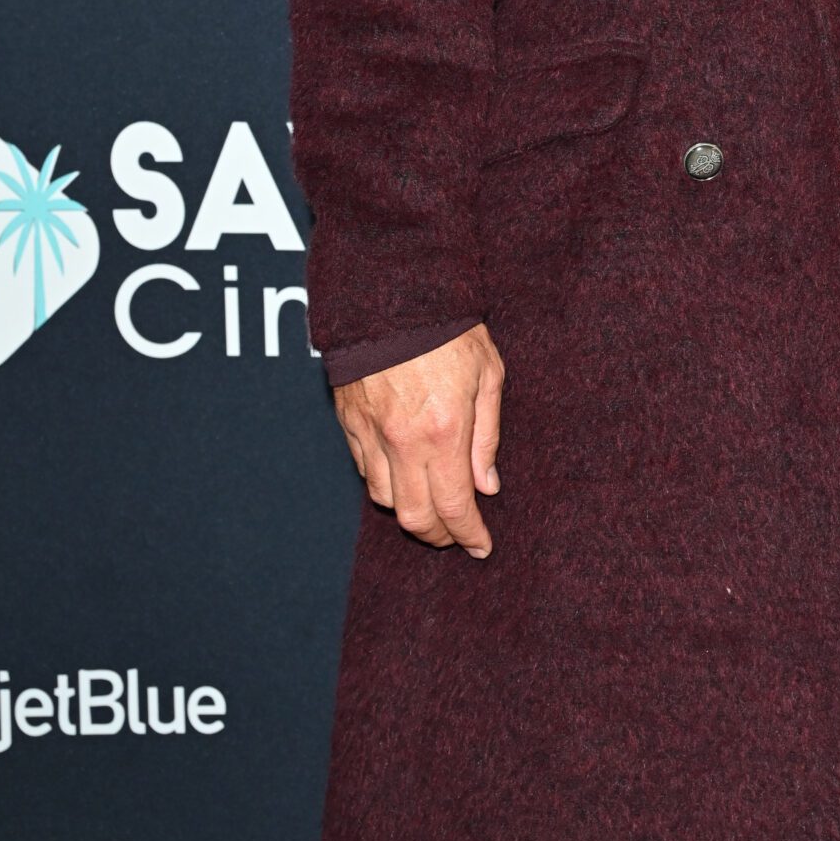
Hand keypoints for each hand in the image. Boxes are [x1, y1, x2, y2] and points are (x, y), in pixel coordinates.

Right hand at [333, 322, 504, 557]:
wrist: (394, 295)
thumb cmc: (450, 330)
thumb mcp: (489, 375)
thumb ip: (487, 436)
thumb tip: (487, 485)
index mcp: (445, 432)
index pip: (455, 507)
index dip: (469, 535)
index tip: (482, 545)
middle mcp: (404, 441)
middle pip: (414, 517)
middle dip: (438, 535)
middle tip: (457, 533)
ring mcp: (372, 434)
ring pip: (385, 499)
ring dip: (410, 511)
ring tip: (432, 504)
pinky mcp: (350, 422)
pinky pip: (365, 471)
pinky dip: (385, 483)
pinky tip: (404, 474)